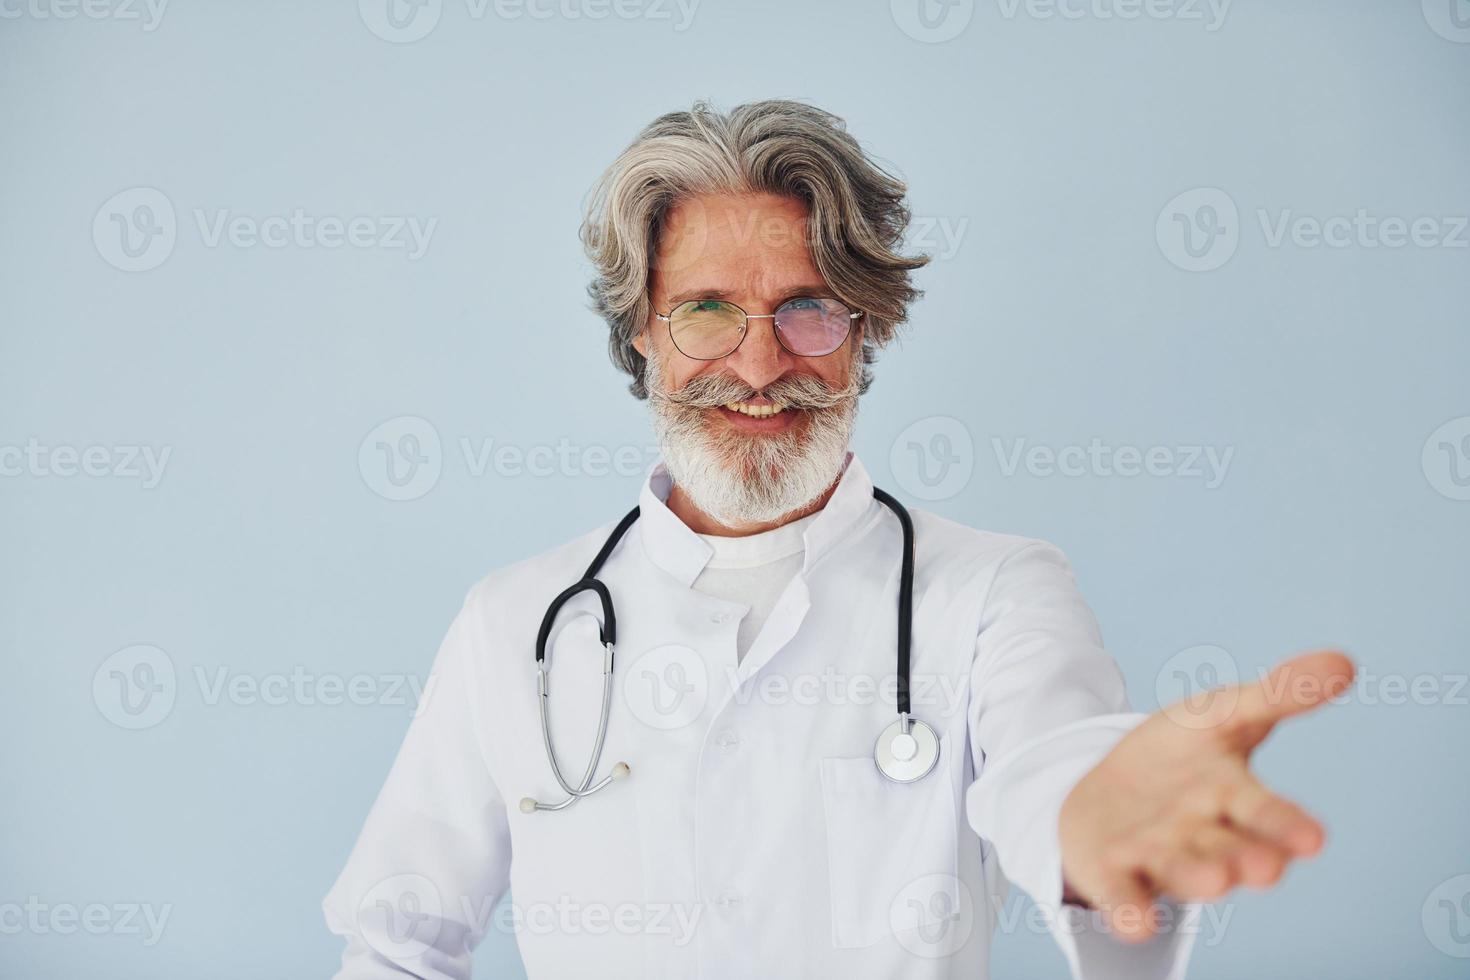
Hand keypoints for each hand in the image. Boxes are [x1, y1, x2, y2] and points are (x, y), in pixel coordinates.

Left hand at [1058, 650, 1355, 942]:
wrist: (1111, 787)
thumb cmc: (1184, 756)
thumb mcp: (1223, 714)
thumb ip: (1278, 694)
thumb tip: (1345, 662)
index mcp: (1232, 797)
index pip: (1266, 814)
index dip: (1286, 825)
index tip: (1313, 838)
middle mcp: (1201, 834)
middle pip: (1228, 849)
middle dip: (1247, 858)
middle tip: (1267, 868)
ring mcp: (1156, 854)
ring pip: (1180, 869)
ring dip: (1198, 877)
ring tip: (1216, 882)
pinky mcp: (1113, 869)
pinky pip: (1122, 893)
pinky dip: (1130, 909)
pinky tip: (1137, 924)